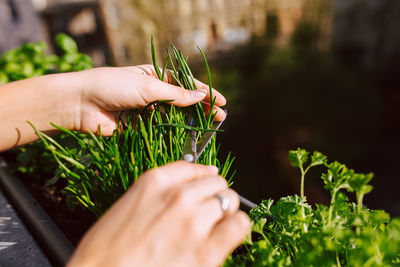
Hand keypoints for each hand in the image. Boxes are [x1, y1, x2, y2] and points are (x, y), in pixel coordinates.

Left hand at [0, 65, 225, 149]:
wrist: (81, 104)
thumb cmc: (113, 86)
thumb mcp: (148, 86)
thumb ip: (175, 94)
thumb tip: (200, 97)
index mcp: (155, 76)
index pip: (185, 84)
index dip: (204, 92)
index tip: (221, 101)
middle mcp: (153, 93)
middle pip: (183, 102)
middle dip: (202, 109)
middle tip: (220, 117)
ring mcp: (147, 111)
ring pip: (174, 117)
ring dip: (191, 122)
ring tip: (209, 127)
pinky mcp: (140, 127)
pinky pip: (161, 130)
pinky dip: (174, 134)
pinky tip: (188, 137)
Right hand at [67, 161, 249, 266]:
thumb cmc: (105, 252)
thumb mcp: (126, 207)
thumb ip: (156, 195)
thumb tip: (183, 191)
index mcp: (155, 181)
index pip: (193, 167)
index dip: (201, 177)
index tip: (205, 182)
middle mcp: (178, 196)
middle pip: (216, 182)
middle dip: (214, 195)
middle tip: (208, 209)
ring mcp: (194, 221)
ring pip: (229, 200)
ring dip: (224, 211)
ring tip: (215, 224)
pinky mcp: (207, 250)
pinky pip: (239, 225)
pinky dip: (236, 227)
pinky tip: (225, 235)